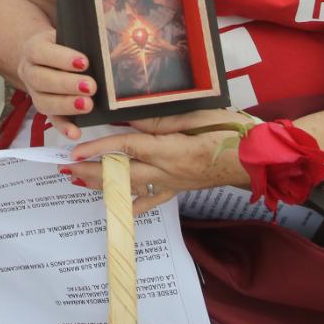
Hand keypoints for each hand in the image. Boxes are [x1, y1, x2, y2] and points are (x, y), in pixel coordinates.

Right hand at [15, 27, 94, 140]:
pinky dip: (63, 127)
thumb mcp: (66, 36)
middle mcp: (29, 71)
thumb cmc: (62, 45)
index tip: (84, 62)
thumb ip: (81, 40)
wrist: (43, 58)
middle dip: (66, 84)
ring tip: (88, 105)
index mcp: (33, 49)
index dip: (62, 58)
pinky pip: (51, 120)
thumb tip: (108, 45)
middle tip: (91, 86)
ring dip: (66, 105)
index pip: (42, 52)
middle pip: (41, 79)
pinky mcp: (43, 108)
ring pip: (43, 101)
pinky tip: (76, 133)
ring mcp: (34, 92)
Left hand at [64, 110, 250, 214]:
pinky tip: (118, 208)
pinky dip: (134, 202)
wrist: (259, 157)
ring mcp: (173, 182)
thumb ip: (159, 119)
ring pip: (131, 187)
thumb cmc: (231, 130)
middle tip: (64, 167)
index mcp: (170, 149)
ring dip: (103, 184)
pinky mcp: (181, 187)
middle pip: (121, 172)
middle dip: (90, 170)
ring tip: (78, 180)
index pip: (125, 147)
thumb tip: (128, 116)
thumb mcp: (196, 115)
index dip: (98, 148)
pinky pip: (153, 198)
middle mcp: (168, 170)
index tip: (74, 149)